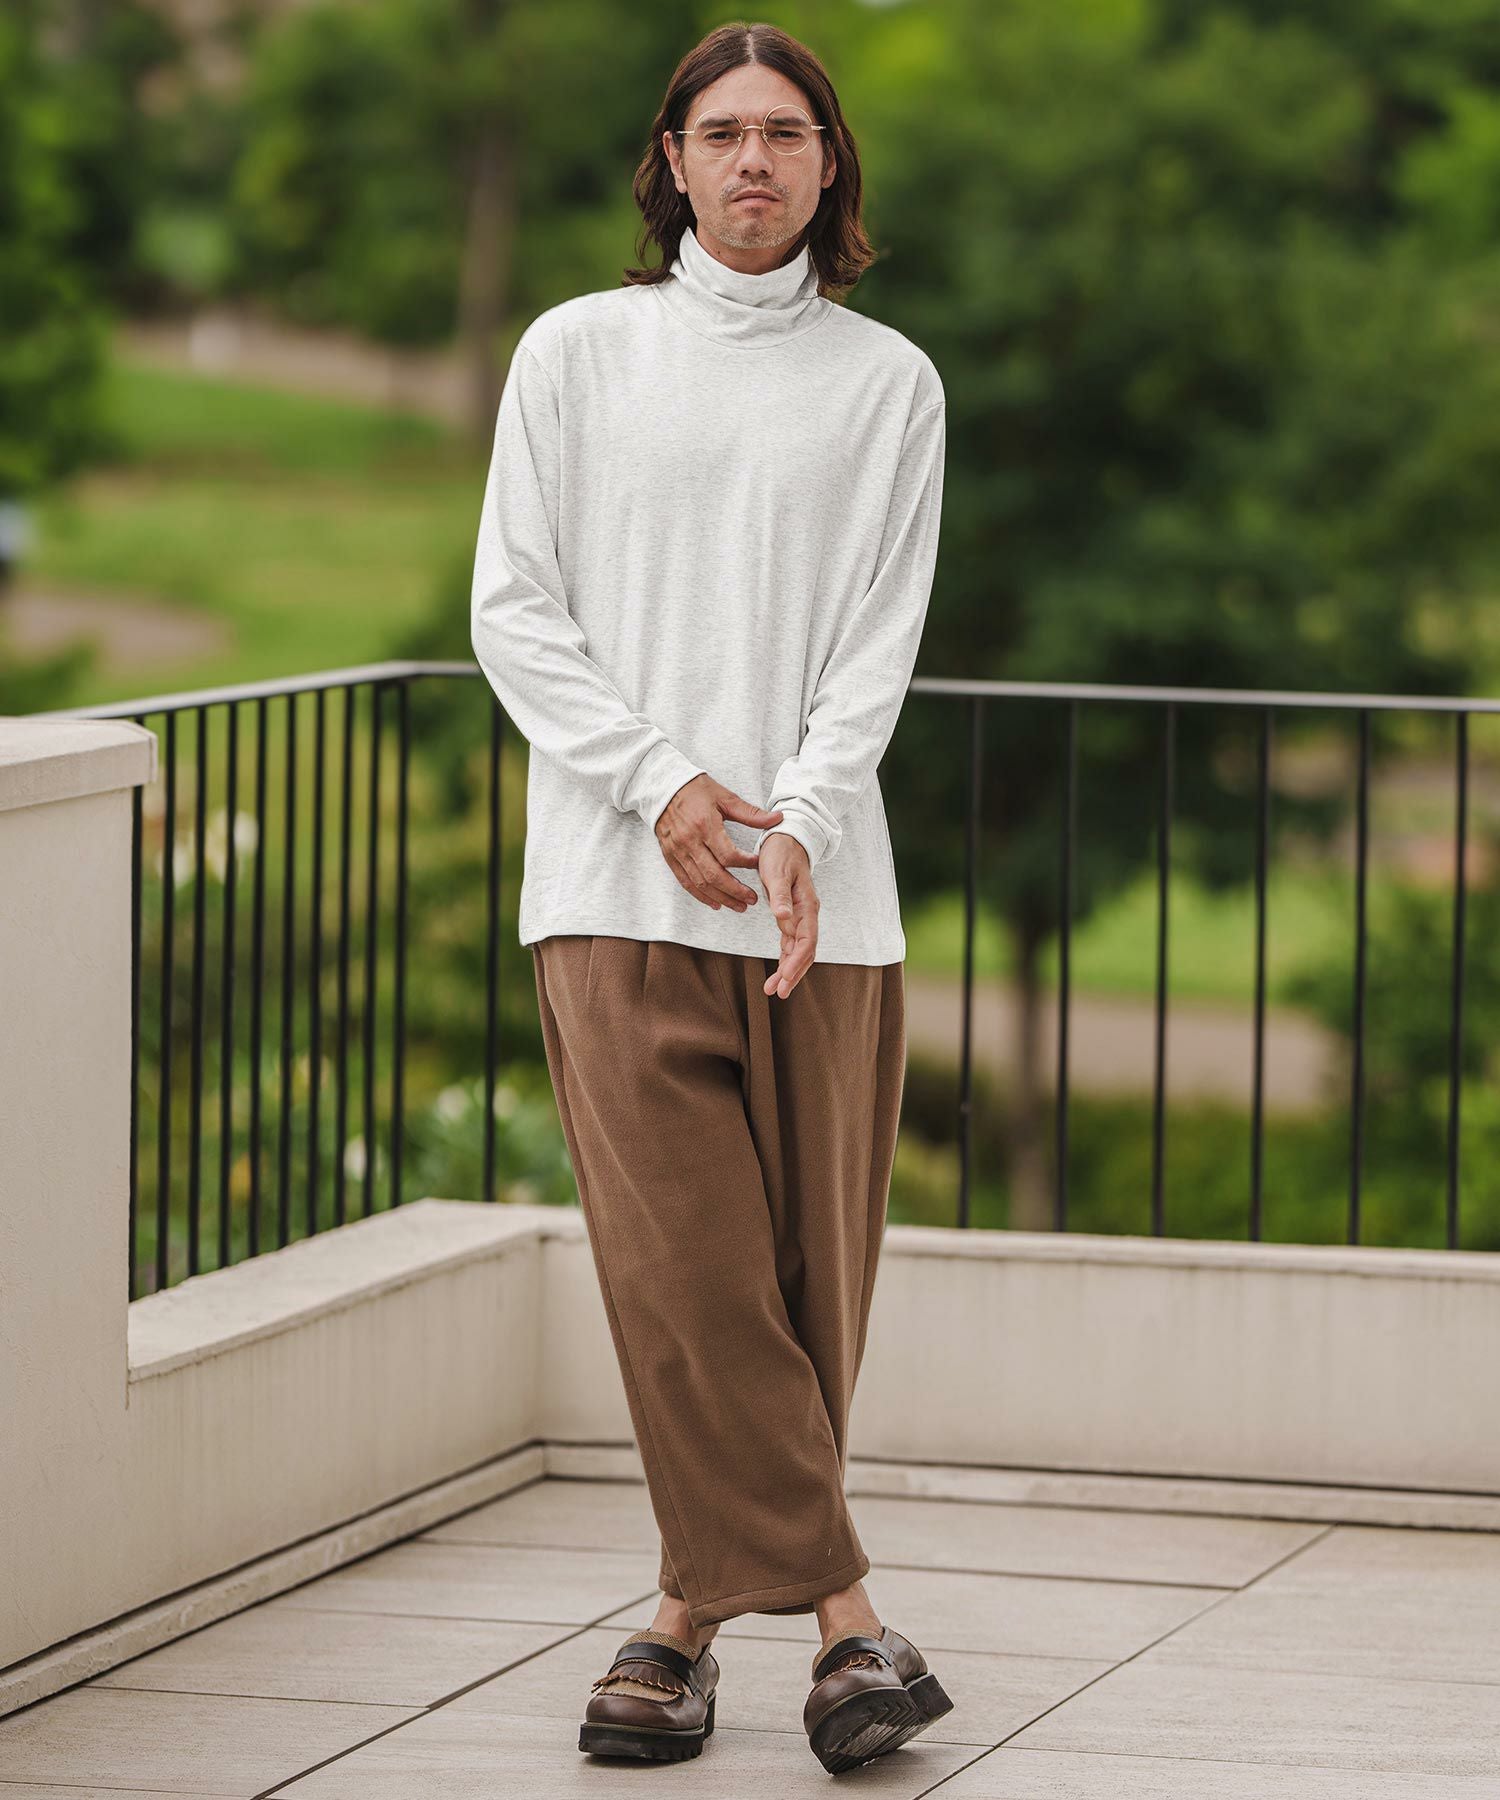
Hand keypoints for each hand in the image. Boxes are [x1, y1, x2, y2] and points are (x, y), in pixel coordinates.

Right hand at [655, 775, 783, 911]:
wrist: (662, 787)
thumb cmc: (696, 790)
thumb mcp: (725, 797)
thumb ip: (751, 813)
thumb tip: (778, 819)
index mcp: (705, 826)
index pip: (728, 855)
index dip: (745, 863)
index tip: (759, 864)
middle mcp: (689, 842)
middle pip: (714, 875)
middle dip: (735, 890)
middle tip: (752, 899)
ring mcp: (678, 852)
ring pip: (700, 883)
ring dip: (721, 897)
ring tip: (739, 906)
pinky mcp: (670, 857)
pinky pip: (686, 882)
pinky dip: (701, 895)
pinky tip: (716, 903)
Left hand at [758, 831, 818, 997]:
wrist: (787, 839)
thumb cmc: (781, 853)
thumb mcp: (777, 872)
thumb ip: (780, 895)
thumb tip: (782, 918)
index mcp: (807, 906)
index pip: (806, 941)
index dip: (796, 963)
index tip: (783, 980)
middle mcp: (807, 914)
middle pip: (805, 951)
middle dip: (793, 973)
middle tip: (777, 993)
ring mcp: (800, 916)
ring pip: (798, 950)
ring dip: (788, 970)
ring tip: (772, 989)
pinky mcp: (791, 916)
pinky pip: (791, 943)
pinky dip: (785, 958)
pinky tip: (777, 971)